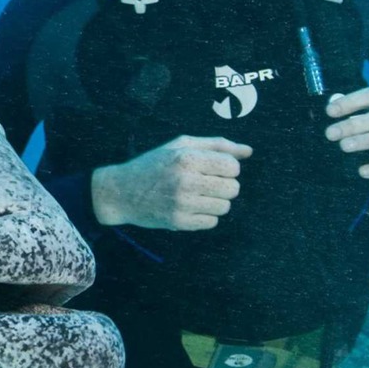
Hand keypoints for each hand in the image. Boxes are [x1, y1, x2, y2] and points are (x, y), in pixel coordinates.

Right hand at [90, 135, 251, 230]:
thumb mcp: (180, 146)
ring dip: (215, 201)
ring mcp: (182, 204)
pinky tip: (190, 207)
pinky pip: (212, 222)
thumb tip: (248, 151)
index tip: (212, 169)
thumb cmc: (153, 164)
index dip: (227, 168)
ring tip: (196, 195)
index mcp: (187, 158)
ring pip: (224, 207)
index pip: (233, 167)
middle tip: (205, 183)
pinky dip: (205, 216)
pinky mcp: (178, 222)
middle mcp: (185, 181)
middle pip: (233, 188)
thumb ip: (216, 145)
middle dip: (223, 186)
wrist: (120, 192)